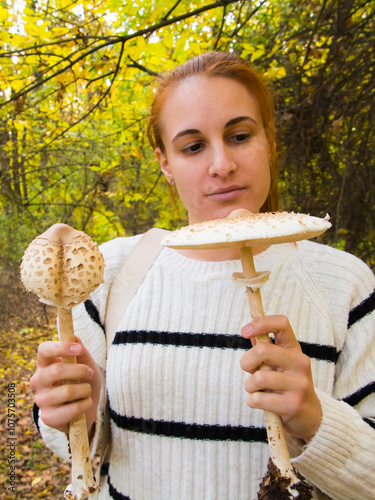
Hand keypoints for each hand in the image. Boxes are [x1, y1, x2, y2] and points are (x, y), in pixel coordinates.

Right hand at [30, 337, 100, 435]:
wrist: (88, 409)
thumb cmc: (84, 382)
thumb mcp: (87, 364)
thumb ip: (81, 352)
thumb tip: (74, 336)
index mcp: (45, 364)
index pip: (43, 350)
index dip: (61, 347)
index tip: (78, 349)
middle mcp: (38, 381)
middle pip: (56, 370)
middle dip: (80, 370)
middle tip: (90, 373)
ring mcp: (41, 400)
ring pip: (67, 391)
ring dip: (85, 390)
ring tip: (87, 391)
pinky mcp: (48, 418)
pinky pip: (72, 409)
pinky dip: (85, 404)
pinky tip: (84, 404)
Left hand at [240, 315, 321, 441]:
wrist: (309, 416)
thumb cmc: (286, 384)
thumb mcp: (280, 363)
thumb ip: (265, 347)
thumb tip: (249, 331)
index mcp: (295, 349)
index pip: (282, 323)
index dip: (261, 323)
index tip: (244, 332)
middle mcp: (300, 363)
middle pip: (263, 350)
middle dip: (246, 361)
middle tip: (248, 370)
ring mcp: (299, 384)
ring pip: (258, 378)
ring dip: (249, 386)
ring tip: (257, 390)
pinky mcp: (293, 405)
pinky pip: (258, 399)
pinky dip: (252, 401)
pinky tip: (260, 402)